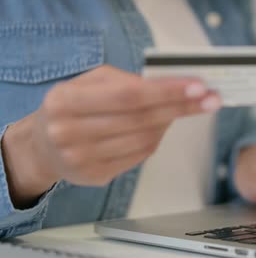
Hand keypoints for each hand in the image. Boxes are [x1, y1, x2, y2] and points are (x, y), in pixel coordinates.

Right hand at [2, 65, 220, 207]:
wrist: (42, 147)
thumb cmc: (73, 105)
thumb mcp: (90, 82)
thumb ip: (127, 80)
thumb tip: (173, 84)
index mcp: (64, 101)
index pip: (128, 95)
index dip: (166, 91)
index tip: (198, 86)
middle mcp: (69, 132)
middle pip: (141, 119)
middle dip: (181, 107)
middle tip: (211, 99)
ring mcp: (81, 159)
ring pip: (144, 139)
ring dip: (171, 123)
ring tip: (186, 108)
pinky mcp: (95, 177)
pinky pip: (139, 156)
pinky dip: (156, 139)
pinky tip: (162, 127)